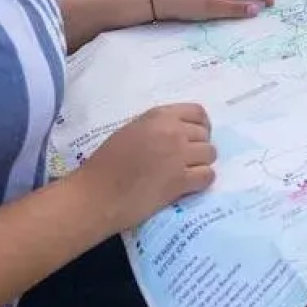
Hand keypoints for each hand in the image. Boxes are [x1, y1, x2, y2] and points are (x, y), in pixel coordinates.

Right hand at [73, 103, 216, 232]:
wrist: (96, 194)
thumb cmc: (105, 164)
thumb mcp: (131, 131)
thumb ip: (157, 127)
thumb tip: (180, 132)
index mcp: (159, 116)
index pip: (198, 112)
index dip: (201, 126)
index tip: (196, 138)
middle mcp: (173, 131)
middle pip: (205, 135)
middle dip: (199, 147)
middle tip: (187, 161)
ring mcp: (178, 155)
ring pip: (210, 155)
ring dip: (202, 164)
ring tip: (187, 174)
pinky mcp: (180, 180)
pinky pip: (207, 176)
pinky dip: (201, 182)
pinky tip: (188, 186)